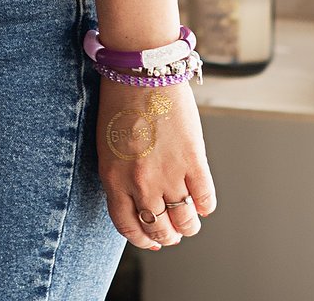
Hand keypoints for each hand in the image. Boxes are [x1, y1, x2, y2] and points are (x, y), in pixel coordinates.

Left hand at [98, 80, 215, 252]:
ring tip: (190, 220)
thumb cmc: (121, 103)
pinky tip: (202, 201)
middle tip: (174, 231)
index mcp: (113, 179)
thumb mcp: (108, 147)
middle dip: (168, 236)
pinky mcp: (193, 160)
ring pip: (184, 220)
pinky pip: (205, 199)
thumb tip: (139, 205)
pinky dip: (205, 206)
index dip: (143, 240)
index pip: (129, 226)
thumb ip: (120, 178)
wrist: (141, 71)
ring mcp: (168, 173)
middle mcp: (140, 182)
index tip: (151, 242)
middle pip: (159, 228)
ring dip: (189, 226)